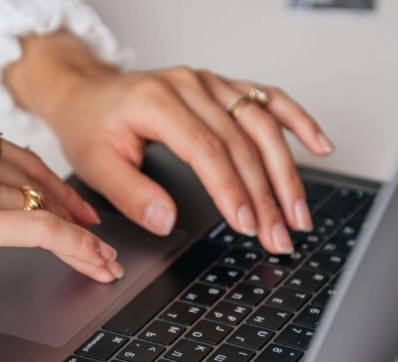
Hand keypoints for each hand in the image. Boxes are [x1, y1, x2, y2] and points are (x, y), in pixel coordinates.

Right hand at [0, 114, 123, 300]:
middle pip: (39, 185)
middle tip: (100, 240)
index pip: (26, 161)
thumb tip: (27, 193)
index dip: (63, 189)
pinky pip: (40, 231)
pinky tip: (95, 261)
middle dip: (75, 217)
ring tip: (100, 261)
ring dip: (80, 240)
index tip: (84, 210)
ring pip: (44, 210)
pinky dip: (76, 247)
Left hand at [5, 32, 334, 254]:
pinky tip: (318, 145)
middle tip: (279, 234)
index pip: (206, 150)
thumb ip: (130, 193)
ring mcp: (209, 83)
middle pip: (240, 142)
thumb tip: (167, 221)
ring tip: (299, 211)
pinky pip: (266, 98)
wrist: (88, 93)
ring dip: (286, 170)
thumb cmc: (90, 125)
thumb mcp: (95, 164)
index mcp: (155, 102)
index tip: (248, 224)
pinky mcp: (220, 87)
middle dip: (265, 194)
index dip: (231, 190)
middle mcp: (189, 86)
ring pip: (261, 124)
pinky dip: (296, 121)